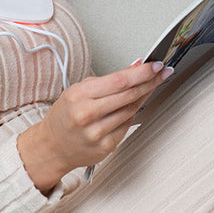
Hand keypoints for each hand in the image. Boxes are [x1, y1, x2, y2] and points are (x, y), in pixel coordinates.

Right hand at [17, 61, 172, 191]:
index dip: (141, 72)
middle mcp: (87, 114)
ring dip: (143, 96)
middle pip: (129, 95)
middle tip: (161, 72)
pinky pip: (127, 125)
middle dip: (150, 81)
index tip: (155, 66)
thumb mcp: (78, 91)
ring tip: (148, 86)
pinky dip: (131, 114)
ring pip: (131, 110)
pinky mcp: (106, 146)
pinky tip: (131, 106)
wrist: (52, 146)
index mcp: (79, 96)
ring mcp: (98, 133)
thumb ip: (107, 81)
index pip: (119, 81)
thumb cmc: (64, 116)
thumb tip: (134, 68)